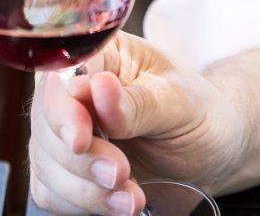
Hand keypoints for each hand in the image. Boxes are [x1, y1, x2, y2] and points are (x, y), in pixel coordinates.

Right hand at [29, 31, 245, 215]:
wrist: (214, 152)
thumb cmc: (198, 113)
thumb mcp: (179, 102)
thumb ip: (138, 101)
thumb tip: (99, 87)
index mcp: (99, 58)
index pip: (59, 79)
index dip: (62, 112)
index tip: (80, 140)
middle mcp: (74, 92)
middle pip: (46, 126)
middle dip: (81, 159)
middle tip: (121, 173)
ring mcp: (66, 133)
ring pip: (45, 164)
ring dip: (86, 189)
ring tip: (131, 196)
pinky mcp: (67, 171)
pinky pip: (52, 192)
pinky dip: (84, 204)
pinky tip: (119, 204)